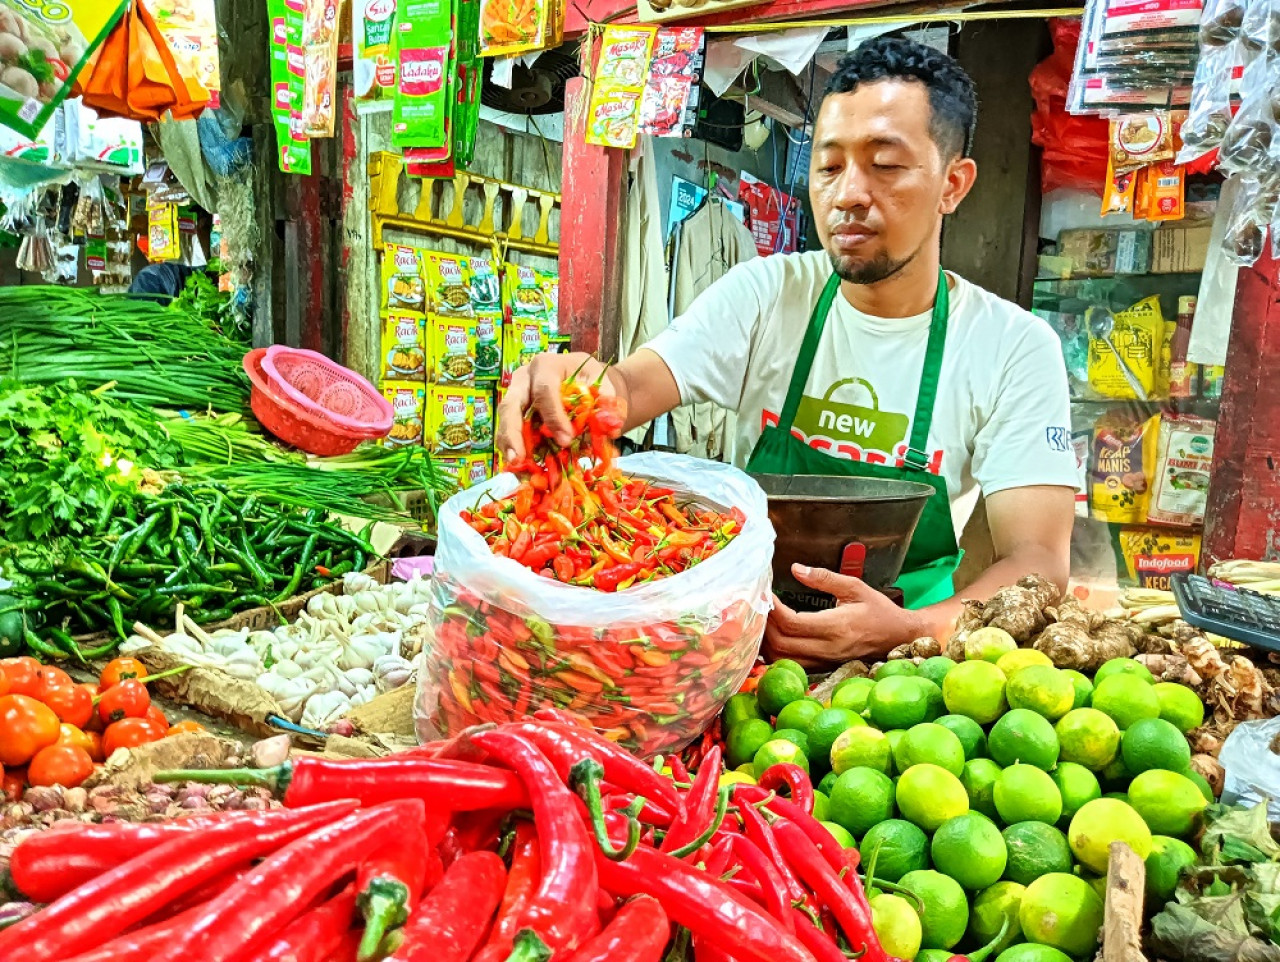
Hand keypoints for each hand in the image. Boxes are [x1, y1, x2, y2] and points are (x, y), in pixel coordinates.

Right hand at [496, 352, 613, 461]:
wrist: (583, 381)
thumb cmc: (590, 381)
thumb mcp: (602, 384)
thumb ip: (606, 403)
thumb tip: (611, 427)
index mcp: (547, 366)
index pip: (545, 391)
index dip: (553, 416)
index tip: (566, 440)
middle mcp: (525, 379)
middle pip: (511, 404)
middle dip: (513, 432)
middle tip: (519, 457)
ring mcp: (516, 396)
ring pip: (505, 420)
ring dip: (508, 444)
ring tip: (516, 465)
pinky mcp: (516, 414)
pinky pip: (510, 432)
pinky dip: (515, 449)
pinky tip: (521, 467)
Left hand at [764, 564, 927, 666]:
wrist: (900, 638)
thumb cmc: (879, 610)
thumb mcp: (855, 587)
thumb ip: (824, 578)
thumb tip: (796, 568)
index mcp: (836, 626)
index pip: (792, 623)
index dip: (772, 609)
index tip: (765, 594)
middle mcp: (827, 649)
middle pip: (781, 643)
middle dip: (764, 625)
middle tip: (758, 606)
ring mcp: (824, 662)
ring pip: (782, 658)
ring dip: (766, 642)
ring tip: (762, 620)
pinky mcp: (823, 668)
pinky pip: (791, 665)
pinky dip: (776, 653)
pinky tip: (771, 637)